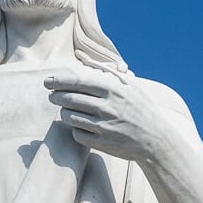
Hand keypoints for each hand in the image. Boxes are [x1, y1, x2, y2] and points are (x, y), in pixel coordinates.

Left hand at [43, 69, 172, 164]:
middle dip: (56, 97)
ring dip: (64, 113)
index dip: (59, 82)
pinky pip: (77, 134)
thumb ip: (107, 72)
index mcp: (112, 89)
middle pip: (70, 99)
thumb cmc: (141, 109)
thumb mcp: (130, 85)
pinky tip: (79, 126)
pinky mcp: (102, 143)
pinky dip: (74, 129)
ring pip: (70, 117)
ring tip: (65, 110)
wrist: (155, 139)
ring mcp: (104, 126)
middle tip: (52, 96)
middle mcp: (107, 107)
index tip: (47, 82)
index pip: (77, 82)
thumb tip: (83, 59)